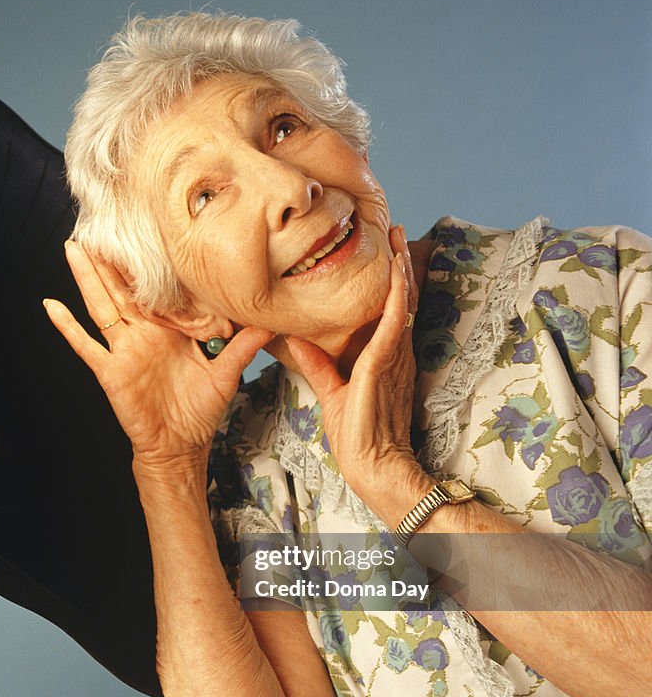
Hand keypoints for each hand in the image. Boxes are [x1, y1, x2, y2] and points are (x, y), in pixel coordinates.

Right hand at [44, 242, 273, 473]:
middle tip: (97, 226)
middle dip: (109, 259)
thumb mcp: (227, 373)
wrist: (180, 446)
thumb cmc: (199, 411)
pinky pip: (85, 346)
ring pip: (101, 306)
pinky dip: (67, 327)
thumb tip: (270, 321)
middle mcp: (142, 334)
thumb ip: (244, 345)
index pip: (156, 289)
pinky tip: (51, 306)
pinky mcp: (110, 371)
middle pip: (121, 289)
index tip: (144, 231)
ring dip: (86, 278)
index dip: (148, 263)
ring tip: (73, 248)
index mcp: (168, 329)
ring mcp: (123, 350)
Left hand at [285, 226, 428, 518]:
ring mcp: (393, 358)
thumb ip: (318, 365)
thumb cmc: (357, 436)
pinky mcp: (385, 365)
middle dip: (400, 263)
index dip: (390, 282)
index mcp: (384, 359)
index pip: (389, 312)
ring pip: (400, 303)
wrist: (373, 467)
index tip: (386, 252)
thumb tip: (297, 341)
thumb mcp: (332, 392)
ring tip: (398, 236)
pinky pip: (394, 323)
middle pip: (400, 299)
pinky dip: (396, 296)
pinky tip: (396, 273)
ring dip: (401, 268)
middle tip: (397, 229)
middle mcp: (395, 353)